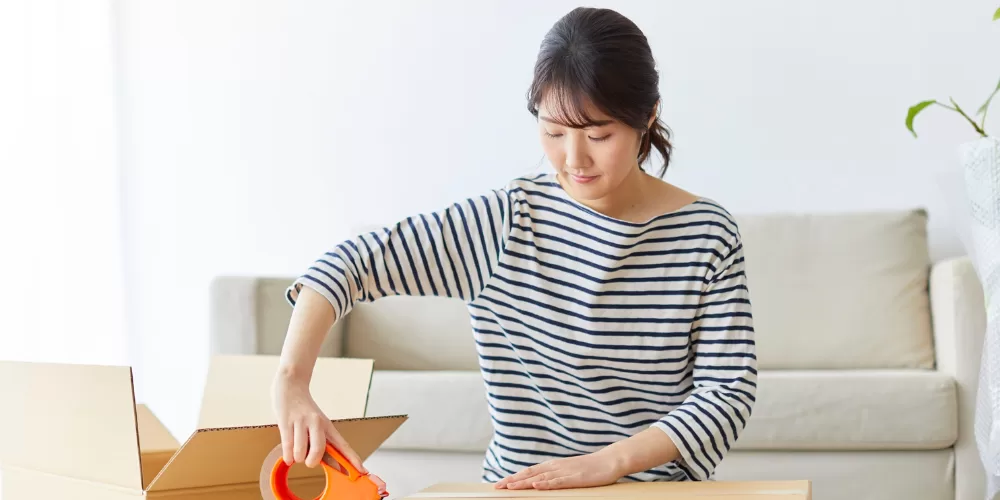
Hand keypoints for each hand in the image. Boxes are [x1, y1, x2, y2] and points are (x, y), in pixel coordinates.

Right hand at [272, 374, 365, 471]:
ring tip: (295, 450)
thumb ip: (321, 441)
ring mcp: (301, 422)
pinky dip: (288, 456)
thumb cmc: (303, 409)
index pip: (343, 445)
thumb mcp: (317, 423)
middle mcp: (317, 423)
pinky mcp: (286, 422)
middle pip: (319, 452)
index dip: (352, 459)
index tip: (361, 471)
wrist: (290, 385)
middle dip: (311, 462)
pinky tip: (288, 457)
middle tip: (308, 459)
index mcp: (327, 425)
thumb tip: (324, 463)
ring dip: (297, 458)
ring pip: (301, 453)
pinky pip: (288, 447)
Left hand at [494, 451, 623, 489]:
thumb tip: (541, 483)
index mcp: (553, 465)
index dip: (514, 477)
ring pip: (540, 478)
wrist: (609, 460)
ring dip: (524, 483)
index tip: (500, 483)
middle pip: (529, 474)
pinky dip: (546, 484)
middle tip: (497, 487)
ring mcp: (565, 472)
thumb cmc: (590, 468)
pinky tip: (536, 486)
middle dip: (513, 481)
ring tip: (510, 487)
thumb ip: (555, 476)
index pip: (528, 472)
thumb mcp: (569, 472)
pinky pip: (558, 482)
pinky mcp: (575, 478)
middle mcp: (555, 467)